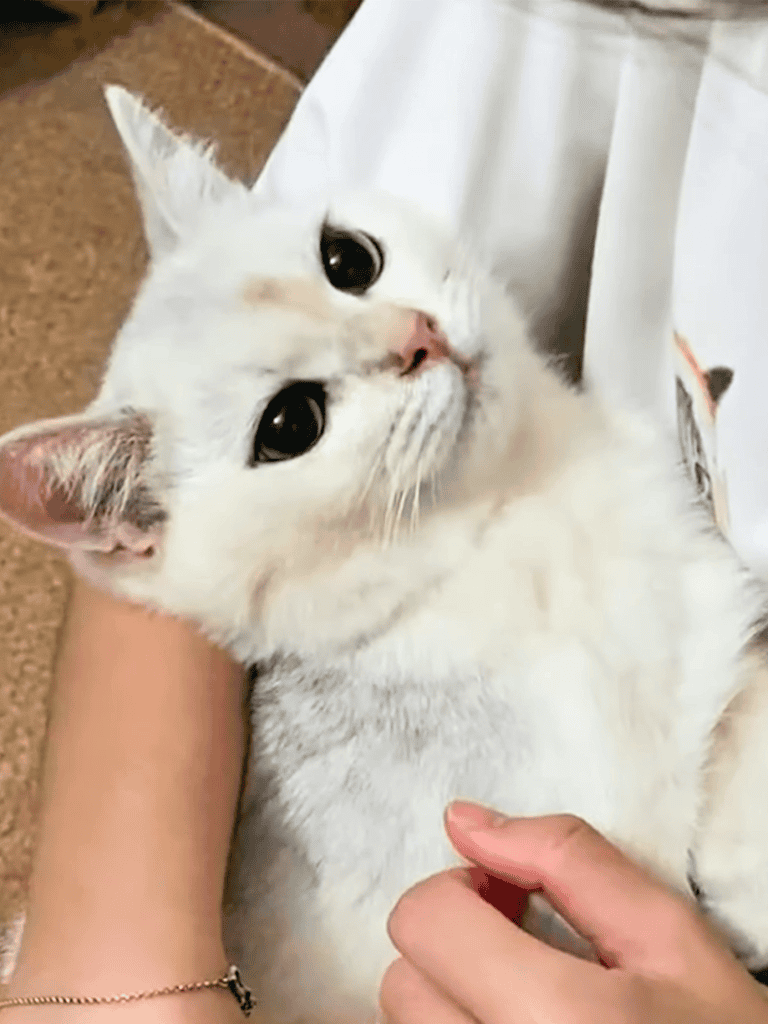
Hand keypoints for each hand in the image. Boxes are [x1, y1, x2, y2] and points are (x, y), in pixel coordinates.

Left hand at [379, 805, 767, 1023]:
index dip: (462, 890)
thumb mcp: (669, 938)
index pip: (423, 922)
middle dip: (455, 947)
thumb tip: (462, 820)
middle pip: (403, 982)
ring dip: (453, 998)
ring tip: (525, 999)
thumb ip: (566, 860)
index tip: (510, 900)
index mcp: (552, 1019)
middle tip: (524, 949)